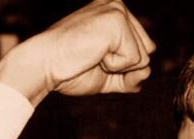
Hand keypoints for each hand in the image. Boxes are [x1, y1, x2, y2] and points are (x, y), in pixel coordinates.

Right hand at [0, 0, 154, 105]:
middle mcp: (118, 5)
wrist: (45, 66)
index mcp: (115, 13)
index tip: (94, 58)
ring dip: (118, 67)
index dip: (123, 66)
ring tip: (92, 55)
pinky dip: (115, 67)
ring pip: (144, 58)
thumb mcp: (108, 74)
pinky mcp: (117, 21)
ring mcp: (118, 10)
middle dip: (123, 67)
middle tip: (92, 58)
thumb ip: (130, 75)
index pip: (144, 49)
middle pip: (148, 52)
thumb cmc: (70, 69)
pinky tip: (94, 54)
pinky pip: (135, 61)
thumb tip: (147, 72)